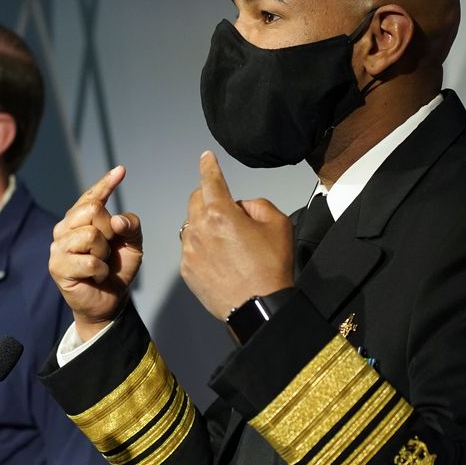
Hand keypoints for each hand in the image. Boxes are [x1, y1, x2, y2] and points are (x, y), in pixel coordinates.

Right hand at [50, 166, 142, 339]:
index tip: (121, 170)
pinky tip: (97, 276)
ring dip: (104, 253)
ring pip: (90, 235)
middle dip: (109, 230)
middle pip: (91, 210)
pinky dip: (101, 271)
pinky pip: (89, 261)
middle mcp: (65, 228)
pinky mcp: (57, 267)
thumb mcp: (132, 244)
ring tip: (100, 264)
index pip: (92, 196)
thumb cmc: (117, 270)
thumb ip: (130, 225)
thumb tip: (116, 219)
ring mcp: (58, 247)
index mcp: (80, 219)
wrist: (110, 301)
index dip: (106, 183)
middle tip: (108, 249)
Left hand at [180, 152, 292, 319]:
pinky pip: (190, 249)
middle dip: (208, 198)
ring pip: (191, 225)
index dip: (208, 165)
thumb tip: (241, 207)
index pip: (210, 180)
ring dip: (204, 224)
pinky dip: (201, 247)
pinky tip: (220, 259)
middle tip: (226, 211)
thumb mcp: (278, 224)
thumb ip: (256, 205)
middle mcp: (199, 229)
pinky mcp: (187, 270)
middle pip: (196, 200)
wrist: (259, 307)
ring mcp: (190, 251)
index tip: (205, 157)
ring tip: (226, 242)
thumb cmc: (270, 267)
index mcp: (221, 213)